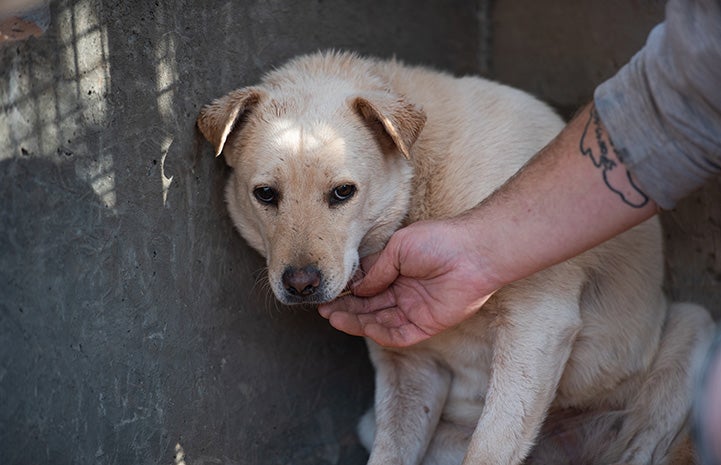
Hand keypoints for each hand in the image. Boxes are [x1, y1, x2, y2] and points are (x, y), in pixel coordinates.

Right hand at [318, 219, 498, 346]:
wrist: (473, 253)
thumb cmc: (439, 241)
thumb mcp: (398, 248)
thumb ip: (376, 270)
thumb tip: (357, 287)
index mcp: (398, 270)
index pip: (367, 286)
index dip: (348, 290)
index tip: (330, 291)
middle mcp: (404, 292)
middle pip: (369, 306)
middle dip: (347, 308)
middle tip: (325, 308)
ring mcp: (414, 309)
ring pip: (379, 322)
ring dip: (356, 321)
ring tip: (334, 317)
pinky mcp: (426, 324)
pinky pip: (398, 335)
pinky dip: (378, 333)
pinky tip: (361, 325)